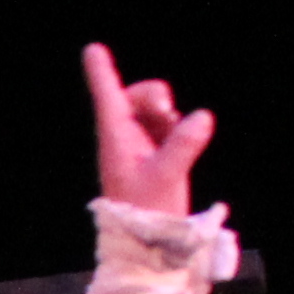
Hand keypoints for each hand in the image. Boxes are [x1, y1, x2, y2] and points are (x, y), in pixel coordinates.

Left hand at [81, 41, 215, 218]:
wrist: (149, 244)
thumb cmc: (148, 212)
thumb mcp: (166, 177)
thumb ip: (183, 145)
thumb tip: (200, 117)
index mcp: (116, 139)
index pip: (108, 98)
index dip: (102, 73)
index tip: (92, 49)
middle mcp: (124, 138)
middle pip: (136, 97)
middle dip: (154, 96)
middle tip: (165, 112)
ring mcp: (139, 146)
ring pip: (153, 111)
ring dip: (167, 114)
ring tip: (172, 135)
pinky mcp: (154, 155)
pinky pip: (166, 127)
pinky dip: (176, 128)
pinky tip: (180, 142)